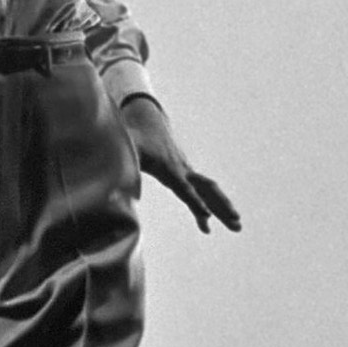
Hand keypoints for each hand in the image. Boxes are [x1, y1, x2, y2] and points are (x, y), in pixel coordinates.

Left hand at [119, 95, 240, 235]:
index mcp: (169, 168)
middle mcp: (182, 170)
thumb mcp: (127, 146)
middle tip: (236, 222)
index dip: (194, 201)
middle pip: (207, 190)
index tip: (206, 216)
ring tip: (237, 226)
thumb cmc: (134, 136)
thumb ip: (122, 155)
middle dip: (221, 206)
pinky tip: (205, 226)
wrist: (147, 120)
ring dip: (223, 208)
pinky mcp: (185, 174)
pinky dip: (205, 207)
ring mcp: (186, 172)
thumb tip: (110, 167)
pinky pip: (200, 192)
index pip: (184, 188)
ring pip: (209, 191)